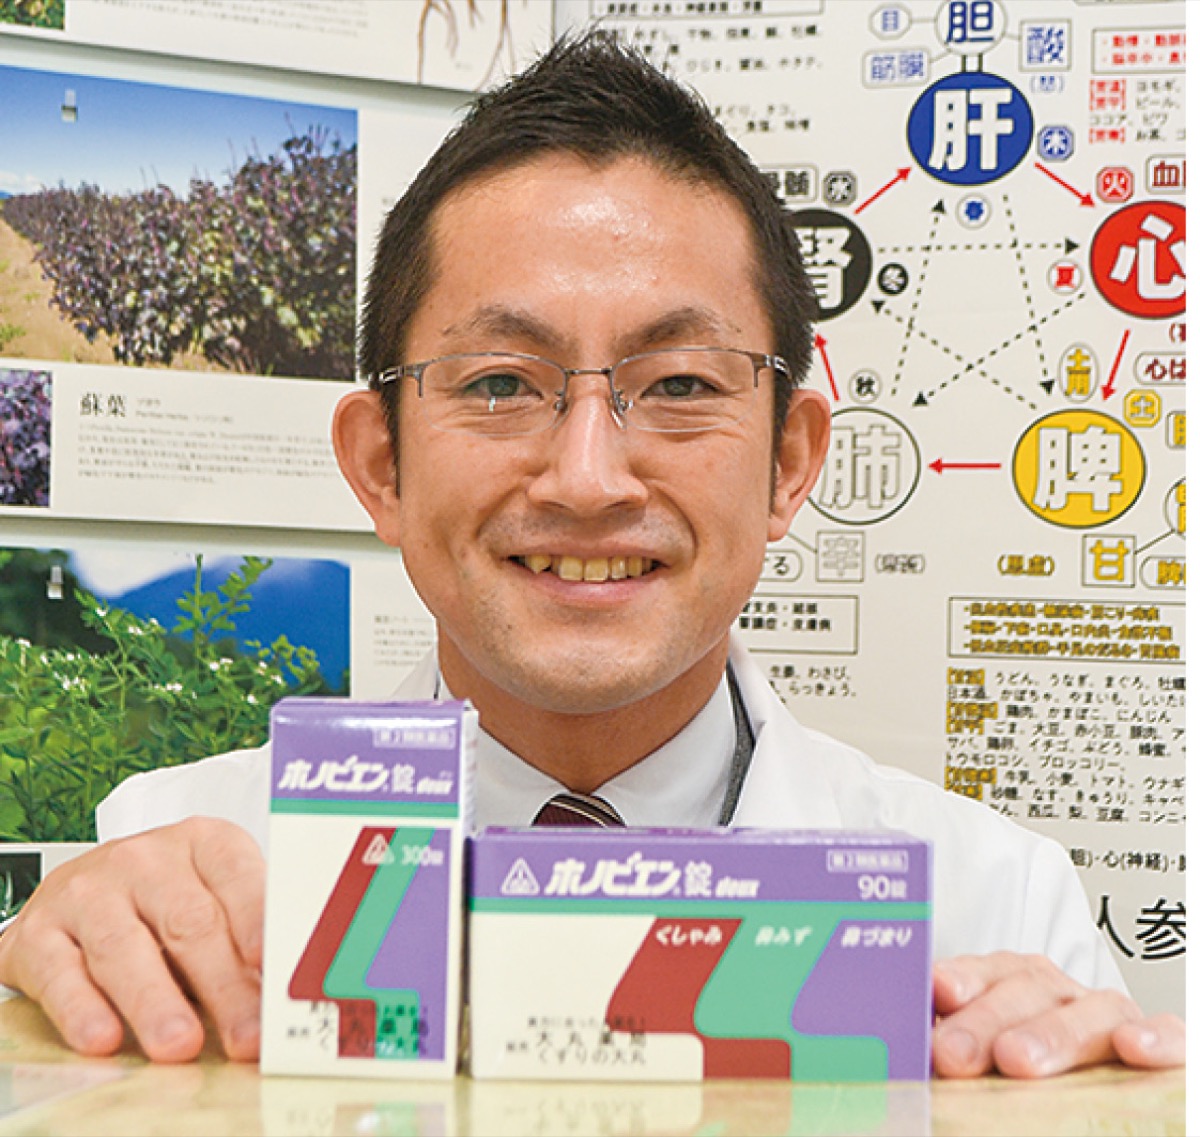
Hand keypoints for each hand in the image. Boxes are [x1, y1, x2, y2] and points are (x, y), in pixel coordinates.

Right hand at [0, 817, 263, 1062]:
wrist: (78, 892)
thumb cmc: (165, 900)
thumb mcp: (215, 898)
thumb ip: (249, 936)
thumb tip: (288, 988)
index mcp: (202, 842)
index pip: (236, 874)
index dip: (256, 918)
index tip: (273, 962)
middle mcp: (145, 859)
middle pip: (189, 922)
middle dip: (223, 985)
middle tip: (245, 1035)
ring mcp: (88, 892)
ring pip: (124, 948)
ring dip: (155, 1002)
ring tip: (180, 1045)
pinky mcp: (37, 933)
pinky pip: (59, 973)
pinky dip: (82, 1008)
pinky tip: (104, 1037)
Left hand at [932, 952, 1183, 1077]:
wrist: (1084, 1101)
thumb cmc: (1015, 1081)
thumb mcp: (979, 1067)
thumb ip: (950, 1058)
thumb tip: (906, 1066)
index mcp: (1010, 988)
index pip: (984, 972)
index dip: (962, 978)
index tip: (936, 991)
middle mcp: (1059, 995)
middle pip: (1025, 992)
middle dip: (986, 1020)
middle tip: (953, 1053)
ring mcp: (1110, 1018)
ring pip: (1089, 1011)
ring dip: (1052, 1033)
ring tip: (1016, 1061)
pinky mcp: (1165, 1048)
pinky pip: (1170, 1035)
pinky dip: (1156, 1038)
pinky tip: (1132, 1047)